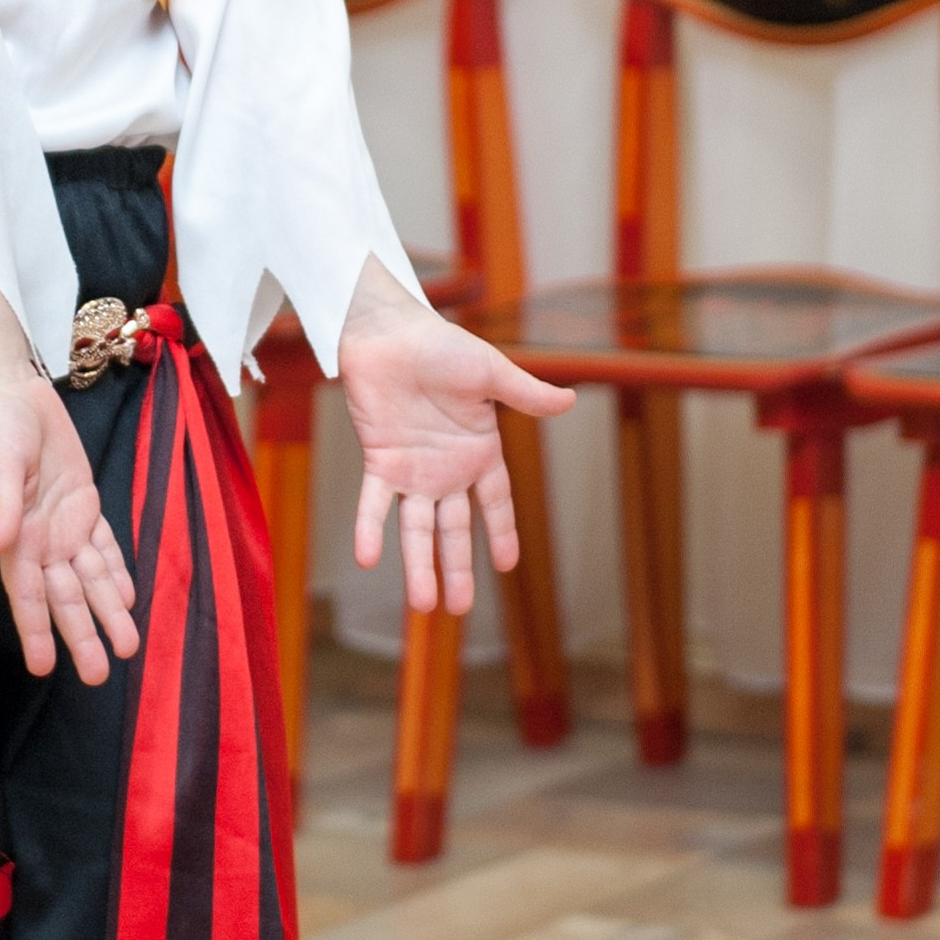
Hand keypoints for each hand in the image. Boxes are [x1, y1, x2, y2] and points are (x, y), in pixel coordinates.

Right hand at [0, 289, 139, 681]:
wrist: (13, 389)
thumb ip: (1, 505)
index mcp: (15, 537)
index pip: (26, 595)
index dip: (37, 630)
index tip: (44, 669)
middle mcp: (40, 539)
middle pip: (64, 597)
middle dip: (82, 634)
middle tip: (101, 675)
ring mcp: (63, 524)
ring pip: (90, 578)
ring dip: (108, 612)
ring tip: (128, 647)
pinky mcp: (82, 503)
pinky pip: (103, 546)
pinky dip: (116, 572)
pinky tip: (128, 598)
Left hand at [339, 256, 573, 618]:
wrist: (388, 332)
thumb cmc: (441, 346)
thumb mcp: (490, 373)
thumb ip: (525, 394)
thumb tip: (570, 401)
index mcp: (479, 451)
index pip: (495, 503)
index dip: (503, 532)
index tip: (509, 567)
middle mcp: (446, 469)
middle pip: (456, 529)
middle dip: (458, 567)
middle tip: (460, 608)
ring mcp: (412, 470)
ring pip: (417, 528)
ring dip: (419, 565)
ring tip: (424, 605)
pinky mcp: (380, 461)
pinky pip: (374, 503)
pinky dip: (370, 530)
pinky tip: (369, 559)